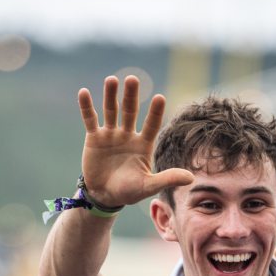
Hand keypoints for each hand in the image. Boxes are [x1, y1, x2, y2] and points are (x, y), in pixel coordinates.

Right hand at [77, 75, 194, 206]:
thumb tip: (191, 178)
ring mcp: (111, 134)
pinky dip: (87, 107)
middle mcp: (128, 135)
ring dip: (111, 95)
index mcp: (143, 144)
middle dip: (131, 95)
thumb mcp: (148, 186)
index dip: (155, 112)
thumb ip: (167, 179)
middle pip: (130, 110)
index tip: (160, 97)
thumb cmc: (129, 192)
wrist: (104, 196)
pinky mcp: (94, 137)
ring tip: (111, 80)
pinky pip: (90, 119)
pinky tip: (84, 92)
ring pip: (111, 110)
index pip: (151, 124)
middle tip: (132, 79)